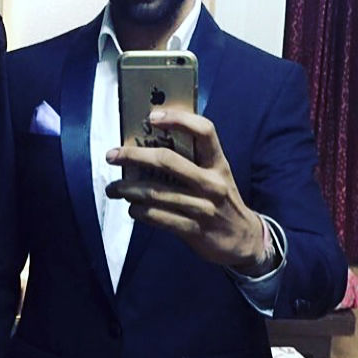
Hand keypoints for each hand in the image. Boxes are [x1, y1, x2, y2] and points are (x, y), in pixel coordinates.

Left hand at [105, 107, 267, 268]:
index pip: (205, 131)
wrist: (244, 240)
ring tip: (113, 189)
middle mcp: (212, 183)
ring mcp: (203, 208)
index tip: (152, 117)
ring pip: (155, 193)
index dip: (179, 119)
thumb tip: (150, 147)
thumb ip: (194, 162)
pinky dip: (139, 212)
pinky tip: (132, 209)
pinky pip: (158, 218)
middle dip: (134, 156)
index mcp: (219, 164)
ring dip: (127, 189)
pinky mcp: (194, 230)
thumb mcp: (217, 176)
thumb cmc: (222, 201)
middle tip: (112, 155)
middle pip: (168, 161)